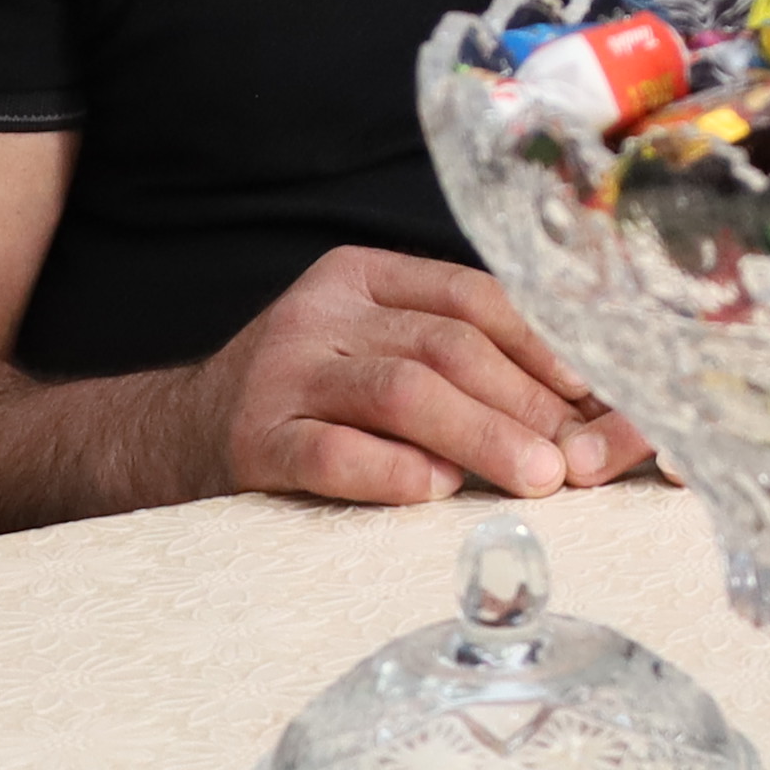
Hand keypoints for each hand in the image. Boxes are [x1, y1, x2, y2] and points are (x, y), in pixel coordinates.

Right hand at [206, 246, 652, 505]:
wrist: (171, 438)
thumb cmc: (307, 401)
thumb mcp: (372, 349)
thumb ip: (454, 361)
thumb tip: (577, 412)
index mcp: (364, 277)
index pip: (471, 296)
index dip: (543, 343)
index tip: (598, 391)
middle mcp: (323, 311)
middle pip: (446, 346)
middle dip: (527, 403)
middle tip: (584, 456)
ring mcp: (283, 372)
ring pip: (401, 391)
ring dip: (482, 437)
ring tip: (539, 479)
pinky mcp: (253, 439)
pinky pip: (331, 452)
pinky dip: (392, 471)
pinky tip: (437, 492)